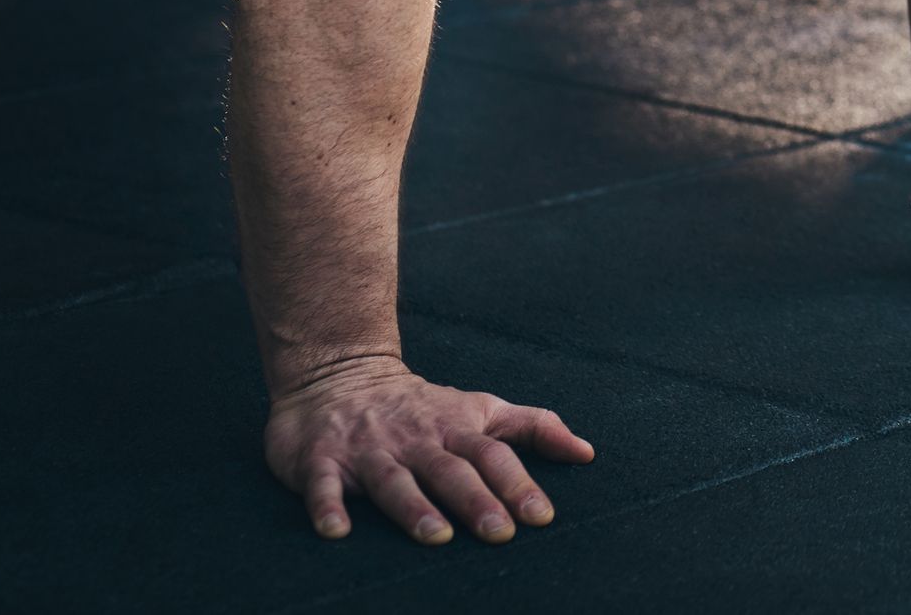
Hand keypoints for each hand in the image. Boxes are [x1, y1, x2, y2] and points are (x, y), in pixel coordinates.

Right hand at [264, 354, 592, 542]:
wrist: (340, 374)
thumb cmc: (425, 406)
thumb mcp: (483, 408)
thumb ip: (534, 428)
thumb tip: (588, 453)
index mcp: (455, 429)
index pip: (493, 456)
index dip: (518, 484)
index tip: (541, 517)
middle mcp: (416, 440)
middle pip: (450, 470)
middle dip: (476, 501)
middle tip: (500, 533)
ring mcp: (369, 450)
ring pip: (394, 480)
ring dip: (414, 508)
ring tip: (437, 536)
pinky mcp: (322, 459)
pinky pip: (323, 485)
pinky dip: (328, 506)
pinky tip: (337, 531)